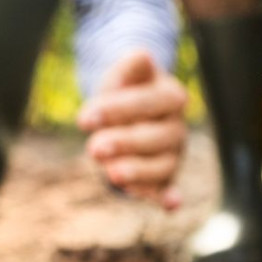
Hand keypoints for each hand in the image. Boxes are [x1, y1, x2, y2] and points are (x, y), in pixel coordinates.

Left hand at [78, 52, 187, 208]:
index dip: (118, 110)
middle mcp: (177, 127)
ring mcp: (173, 155)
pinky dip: (170, 196)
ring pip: (162, 166)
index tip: (84, 118)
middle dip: (125, 143)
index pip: (148, 103)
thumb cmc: (125, 90)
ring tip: (113, 174)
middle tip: (94, 148)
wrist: (129, 110)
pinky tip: (169, 204)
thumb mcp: (123, 73)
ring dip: (140, 172)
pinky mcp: (164, 177)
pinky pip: (167, 188)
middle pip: (157, 138)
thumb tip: (141, 57)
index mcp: (171, 96)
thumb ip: (130, 65)